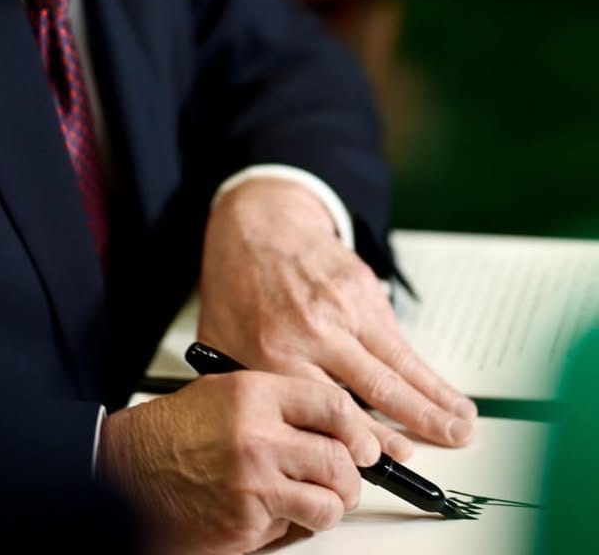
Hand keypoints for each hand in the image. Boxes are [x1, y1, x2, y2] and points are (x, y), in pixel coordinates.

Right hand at [98, 369, 384, 552]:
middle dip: (349, 475)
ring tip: (310, 498)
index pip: (331, 405)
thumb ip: (275, 402)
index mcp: (251, 395)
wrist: (125, 472)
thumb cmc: (170, 432)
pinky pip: (295, 530)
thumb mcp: (222, 393)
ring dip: (327, 506)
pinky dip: (290, 525)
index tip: (364, 441)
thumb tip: (328, 422)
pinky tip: (268, 510)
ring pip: (329, 503)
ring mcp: (253, 484)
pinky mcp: (247, 524)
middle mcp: (256, 437)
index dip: (357, 428)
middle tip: (343, 477)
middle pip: (339, 459)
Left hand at [198, 179, 476, 450]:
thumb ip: (250, 385)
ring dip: (434, 400)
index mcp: (272, 350)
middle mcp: (312, 331)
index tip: (380, 462)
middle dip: (414, 424)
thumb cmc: (238, 284)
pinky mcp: (362, 290)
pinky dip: (425, 370)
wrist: (257, 223)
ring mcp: (341, 309)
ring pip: (396, 365)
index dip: (359, 441)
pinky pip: (398, 340)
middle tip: (443, 448)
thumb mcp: (223, 339)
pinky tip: (445, 393)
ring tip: (462, 426)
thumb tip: (281, 433)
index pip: (324, 408)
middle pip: (372, 389)